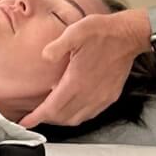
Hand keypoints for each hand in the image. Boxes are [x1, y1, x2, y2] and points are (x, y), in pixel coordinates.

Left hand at [19, 9, 150, 127]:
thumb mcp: (75, 32)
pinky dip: (76, 115)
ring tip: (50, 113)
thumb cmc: (103, 32)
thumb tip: (45, 57)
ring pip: (76, 118)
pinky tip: (71, 107)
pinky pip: (90, 114)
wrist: (129, 35)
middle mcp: (89, 94)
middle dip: (46, 119)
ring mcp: (101, 97)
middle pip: (62, 117)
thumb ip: (57, 46)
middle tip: (35, 115)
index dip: (37, 117)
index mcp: (77, 81)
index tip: (26, 123)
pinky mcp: (110, 96)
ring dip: (61, 119)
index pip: (52, 108)